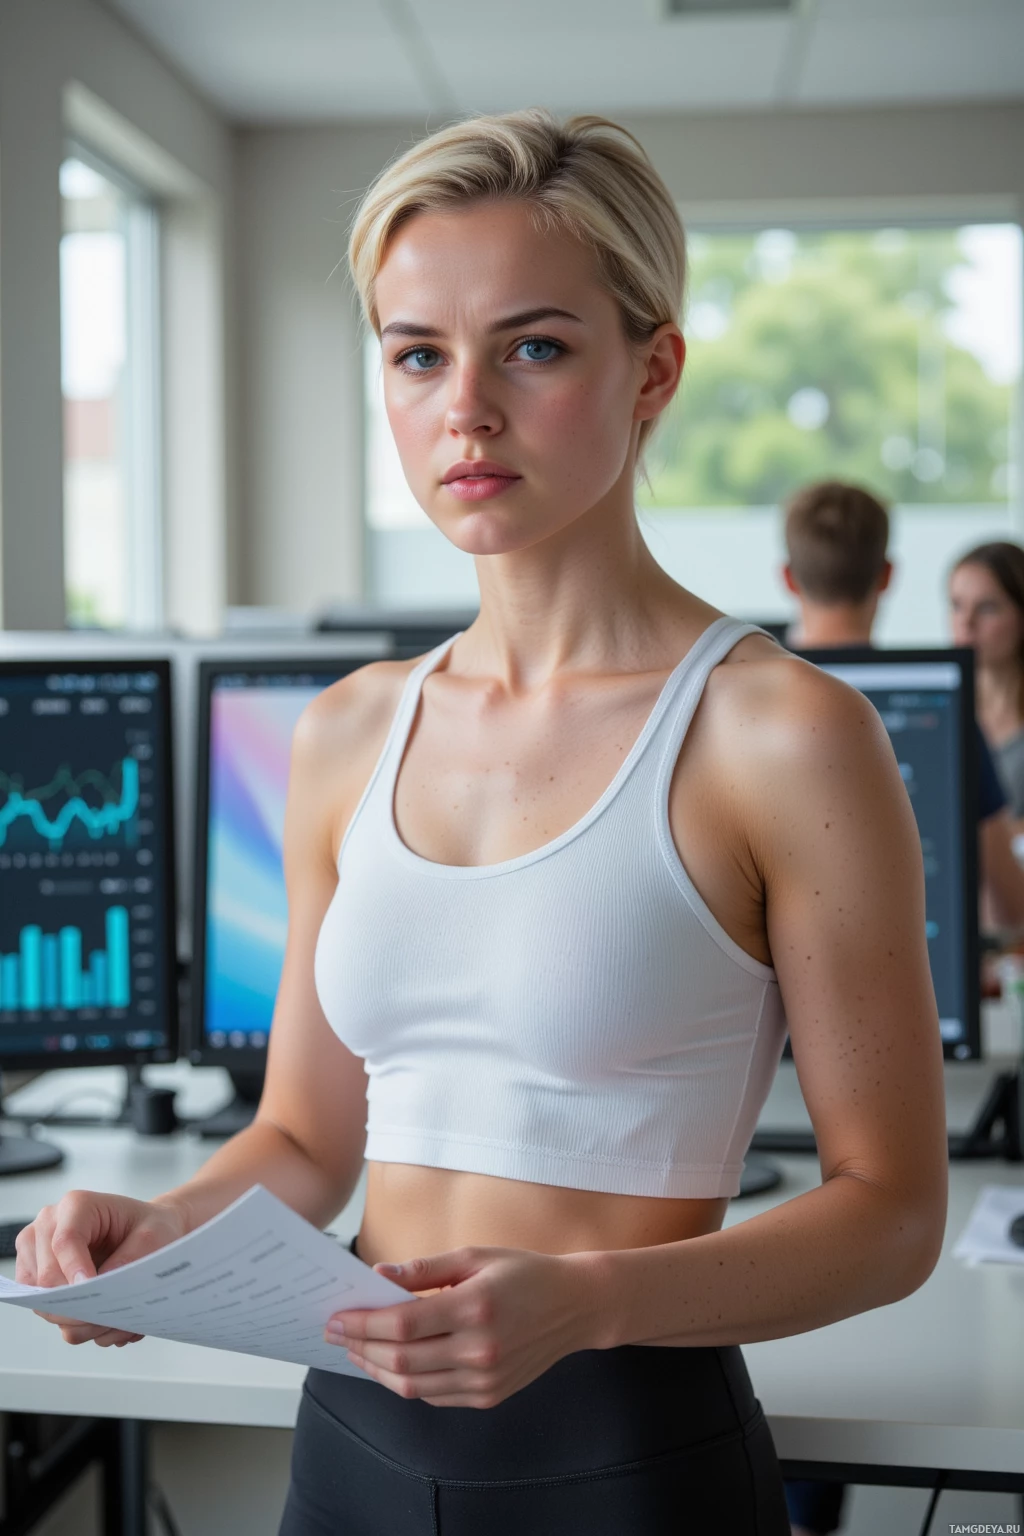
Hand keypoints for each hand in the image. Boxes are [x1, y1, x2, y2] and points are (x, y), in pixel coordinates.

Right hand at [16, 1190, 189, 1348]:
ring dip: (76, 1319)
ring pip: (42, 1301)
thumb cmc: (149, 1228)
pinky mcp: (35, 1277)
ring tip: (111, 1319)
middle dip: (77, 1304)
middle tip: (110, 1317)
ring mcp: (36, 1252)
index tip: (93, 1290)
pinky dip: (71, 1322)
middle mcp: (48, 1225)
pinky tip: (98, 1317)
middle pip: (47, 1278)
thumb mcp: (153, 1236)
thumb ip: (129, 1258)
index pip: (65, 1241)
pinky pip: (45, 1311)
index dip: (76, 1270)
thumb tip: (101, 1286)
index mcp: (77, 1205)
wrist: (145, 1234)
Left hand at [324, 1244, 603, 1407]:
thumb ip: (425, 1269)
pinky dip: (406, 1383)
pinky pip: (435, 1396)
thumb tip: (379, 1274)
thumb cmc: (525, 1273)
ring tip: (356, 1351)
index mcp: (475, 1307)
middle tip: (335, 1334)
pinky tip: (391, 1365)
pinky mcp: (489, 1396)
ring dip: (377, 1370)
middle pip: (401, 1359)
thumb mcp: (475, 1256)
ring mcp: (485, 1380)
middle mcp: (480, 1350)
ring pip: (413, 1386)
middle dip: (360, 1346)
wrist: (575, 1306)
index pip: (402, 1324)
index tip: (336, 1318)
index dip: (362, 1323)